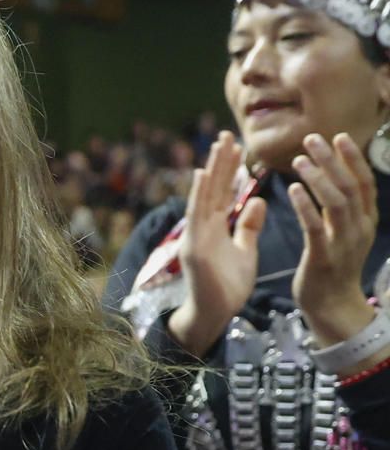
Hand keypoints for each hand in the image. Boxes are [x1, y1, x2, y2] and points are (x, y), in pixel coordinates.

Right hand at [170, 132, 266, 355]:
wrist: (214, 314)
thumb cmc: (227, 287)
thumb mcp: (244, 251)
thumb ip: (247, 226)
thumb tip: (256, 201)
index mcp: (213, 228)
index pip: (222, 193)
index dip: (229, 170)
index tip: (237, 147)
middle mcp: (201, 228)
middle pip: (211, 189)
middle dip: (220, 162)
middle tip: (228, 135)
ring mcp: (195, 236)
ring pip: (204, 196)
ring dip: (212, 170)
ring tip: (220, 145)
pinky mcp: (194, 247)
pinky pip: (196, 216)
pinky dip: (199, 193)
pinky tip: (203, 174)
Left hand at [290, 132, 379, 347]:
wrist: (332, 306)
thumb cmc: (333, 265)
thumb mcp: (346, 233)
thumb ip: (343, 207)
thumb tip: (336, 176)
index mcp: (365, 221)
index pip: (364, 183)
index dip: (353, 159)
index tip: (339, 137)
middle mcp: (359, 228)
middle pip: (350, 187)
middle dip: (333, 160)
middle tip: (313, 139)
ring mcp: (343, 243)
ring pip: (336, 203)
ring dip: (318, 178)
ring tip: (299, 160)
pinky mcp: (323, 257)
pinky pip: (316, 227)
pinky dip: (306, 206)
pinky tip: (293, 190)